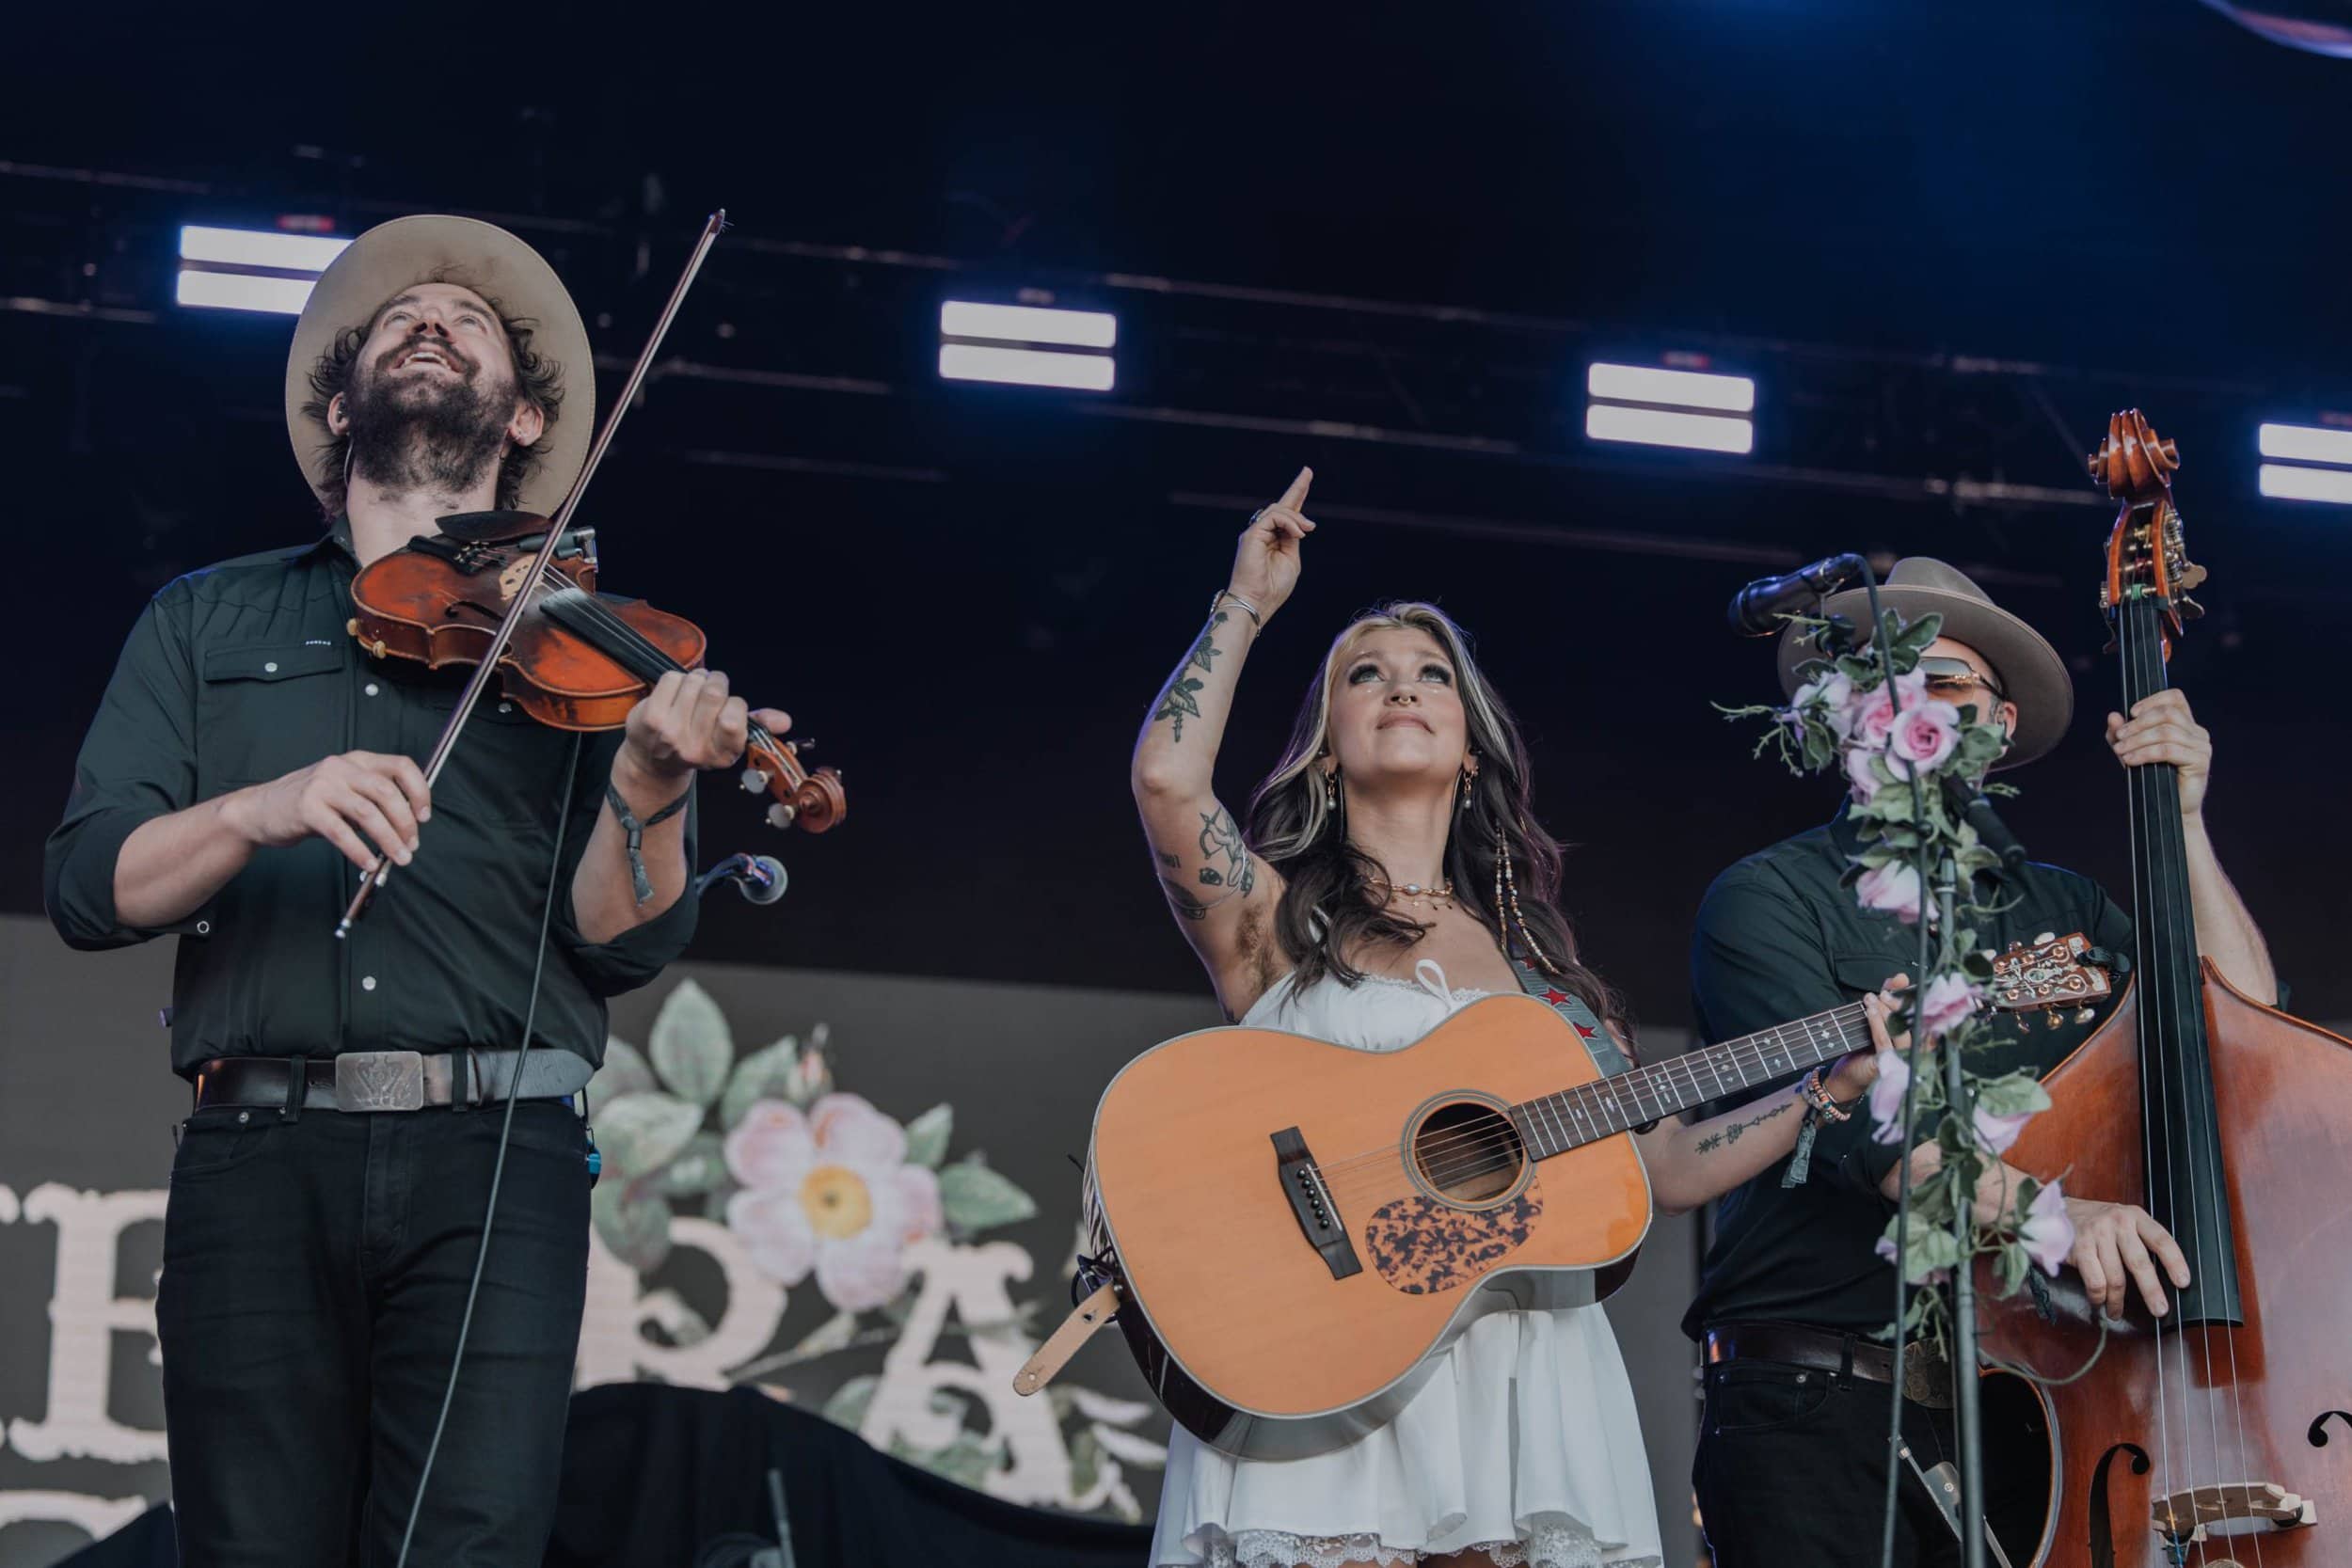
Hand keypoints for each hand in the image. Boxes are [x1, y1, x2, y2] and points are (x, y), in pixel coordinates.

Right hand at [223, 751, 431, 872]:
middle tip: (411, 846)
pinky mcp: (307, 808)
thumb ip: (373, 799)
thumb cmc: (310, 804)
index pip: (401, 766)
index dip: (419, 791)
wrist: (260, 810)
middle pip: (387, 792)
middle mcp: (341, 767)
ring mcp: (323, 785)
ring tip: (398, 859)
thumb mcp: (345, 791)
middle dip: (406, 823)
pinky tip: (369, 864)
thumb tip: (410, 826)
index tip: (424, 817)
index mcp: (357, 760)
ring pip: (368, 813)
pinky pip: (342, 833)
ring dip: (389, 840)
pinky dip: (360, 851)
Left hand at [618, 670, 773, 784]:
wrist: (652, 760)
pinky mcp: (651, 717)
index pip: (735, 719)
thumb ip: (758, 725)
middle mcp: (695, 749)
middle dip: (716, 682)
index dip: (734, 703)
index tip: (727, 708)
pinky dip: (676, 679)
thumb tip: (784, 720)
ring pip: (694, 682)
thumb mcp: (729, 740)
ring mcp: (670, 733)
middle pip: (714, 693)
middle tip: (710, 689)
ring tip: (692, 692)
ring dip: (696, 679)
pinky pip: (673, 679)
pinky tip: (674, 694)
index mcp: (721, 755)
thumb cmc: (695, 742)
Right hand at [1228, 467, 1316, 620]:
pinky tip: (1299, 533)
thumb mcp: (1291, 559)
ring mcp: (1255, 533)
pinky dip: (1289, 522)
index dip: (1297, 495)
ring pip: (1278, 510)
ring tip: (1308, 529)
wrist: (1257, 601)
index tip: (1306, 476)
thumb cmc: (1273, 587)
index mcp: (1274, 539)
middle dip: (1296, 488)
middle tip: (1308, 472)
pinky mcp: (1251, 535)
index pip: (1286, 513)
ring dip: (1297, 517)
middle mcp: (1263, 533)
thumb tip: (1299, 524)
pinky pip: (1273, 517)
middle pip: (1281, 505)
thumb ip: (1293, 539)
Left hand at [1829, 973, 1911, 1098]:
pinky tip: (1870, 1012)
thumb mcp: (1877, 1017)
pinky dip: (1878, 1024)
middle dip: (1898, 1003)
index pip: (1919, 1011)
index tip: (1901, 981)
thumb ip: (1888, 998)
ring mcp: (1905, 1057)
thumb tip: (1900, 977)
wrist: (1850, 1073)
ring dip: (1886, 1011)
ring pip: (1901, 1030)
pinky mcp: (1889, 1064)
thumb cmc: (1866, 1045)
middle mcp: (1917, 1048)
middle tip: (1883, 992)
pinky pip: (1885, 1041)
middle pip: (1914, 1020)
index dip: (1911, 995)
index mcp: (1918, 1035)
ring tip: (1872, 999)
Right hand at [2062, 1197, 2190, 1318]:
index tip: (2183, 1282)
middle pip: (2139, 1262)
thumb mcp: (2124, 1221)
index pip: (2161, 1240)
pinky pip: (2095, 1281)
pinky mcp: (2079, 1247)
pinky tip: (2100, 1301)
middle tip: (2159, 1310)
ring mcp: (2096, 1234)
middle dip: (2151, 1290)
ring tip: (2117, 1312)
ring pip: (2115, 1277)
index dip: (2174, 1262)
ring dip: (2118, 1301)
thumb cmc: (2098, 1223)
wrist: (2057, 1211)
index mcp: (2135, 1216)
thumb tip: (2164, 1277)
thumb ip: (2141, 1240)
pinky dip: (2099, 1297)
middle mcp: (2117, 1222)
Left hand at [2106, 689, 2210, 817]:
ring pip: (2166, 732)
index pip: (2175, 698)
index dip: (2153, 700)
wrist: (2168, 809)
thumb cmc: (2152, 776)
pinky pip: (2169, 750)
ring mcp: (2201, 746)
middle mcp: (2197, 731)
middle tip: (2120, 737)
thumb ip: (2121, 733)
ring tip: (2121, 751)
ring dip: (2138, 740)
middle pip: (2168, 714)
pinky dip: (2145, 753)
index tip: (2132, 712)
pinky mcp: (2200, 762)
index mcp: (2185, 723)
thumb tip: (2113, 716)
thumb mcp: (2131, 750)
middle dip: (2138, 724)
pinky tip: (2130, 760)